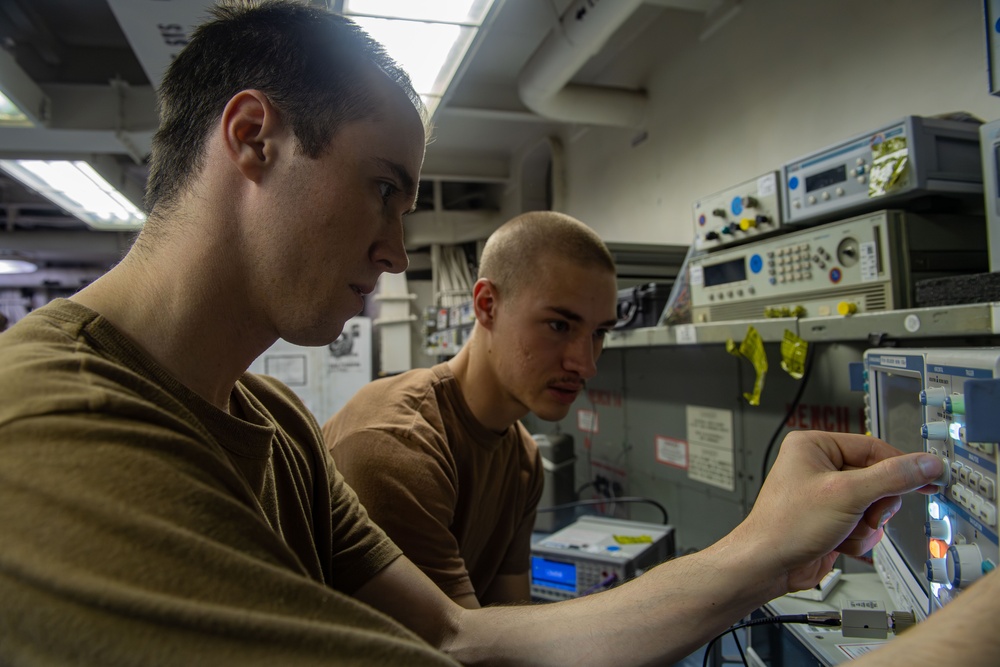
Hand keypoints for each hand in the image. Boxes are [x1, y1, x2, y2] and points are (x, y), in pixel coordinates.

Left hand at [737, 430, 942, 592]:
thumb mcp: (847, 495)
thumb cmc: (786, 525)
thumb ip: (892, 478)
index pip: (874, 448)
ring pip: (875, 506)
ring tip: (843, 530)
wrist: (768, 565)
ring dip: (866, 526)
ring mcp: (827, 495)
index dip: (902, 466)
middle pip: (879, 480)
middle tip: (866, 515)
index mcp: (815, 446)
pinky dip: (858, 537)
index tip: (930, 477)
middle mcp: (819, 466)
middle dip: (875, 506)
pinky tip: (838, 542)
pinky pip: (865, 524)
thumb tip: (925, 464)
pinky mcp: (832, 519)